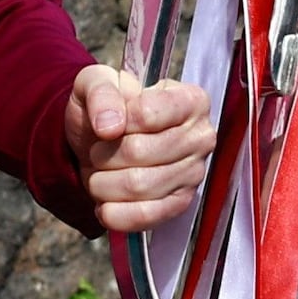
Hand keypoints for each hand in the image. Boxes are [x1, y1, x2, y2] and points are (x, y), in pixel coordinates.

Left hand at [66, 65, 216, 235]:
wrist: (103, 141)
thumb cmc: (109, 108)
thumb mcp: (96, 82)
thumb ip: (101, 92)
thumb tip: (109, 126)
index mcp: (190, 100)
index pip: (146, 114)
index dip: (116, 120)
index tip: (109, 121)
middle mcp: (201, 137)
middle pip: (139, 152)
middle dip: (103, 155)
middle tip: (97, 151)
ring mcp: (194, 174)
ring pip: (138, 186)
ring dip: (103, 183)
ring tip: (99, 173)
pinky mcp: (180, 204)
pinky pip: (146, 216)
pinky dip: (114, 213)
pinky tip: (104, 203)